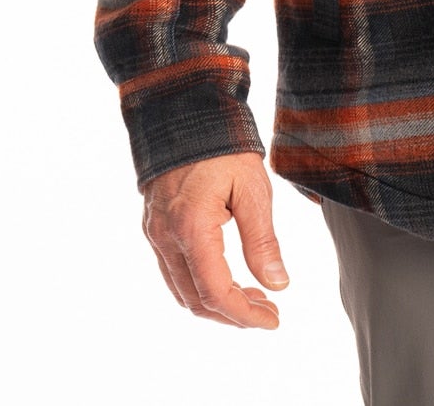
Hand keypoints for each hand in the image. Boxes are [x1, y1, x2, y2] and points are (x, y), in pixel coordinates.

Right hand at [140, 153, 290, 327]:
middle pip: (196, 300)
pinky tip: (229, 279)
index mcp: (192, 229)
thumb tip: (278, 284)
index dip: (244, 314)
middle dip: (233, 314)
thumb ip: (263, 241)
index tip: (273, 319)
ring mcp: (156, 235)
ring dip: (216, 303)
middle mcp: (166, 238)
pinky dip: (200, 285)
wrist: (186, 114)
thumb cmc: (224, 147)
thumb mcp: (253, 190)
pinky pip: (174, 272)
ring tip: (255, 298)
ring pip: (182, 290)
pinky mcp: (155, 228)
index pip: (216, 291)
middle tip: (269, 312)